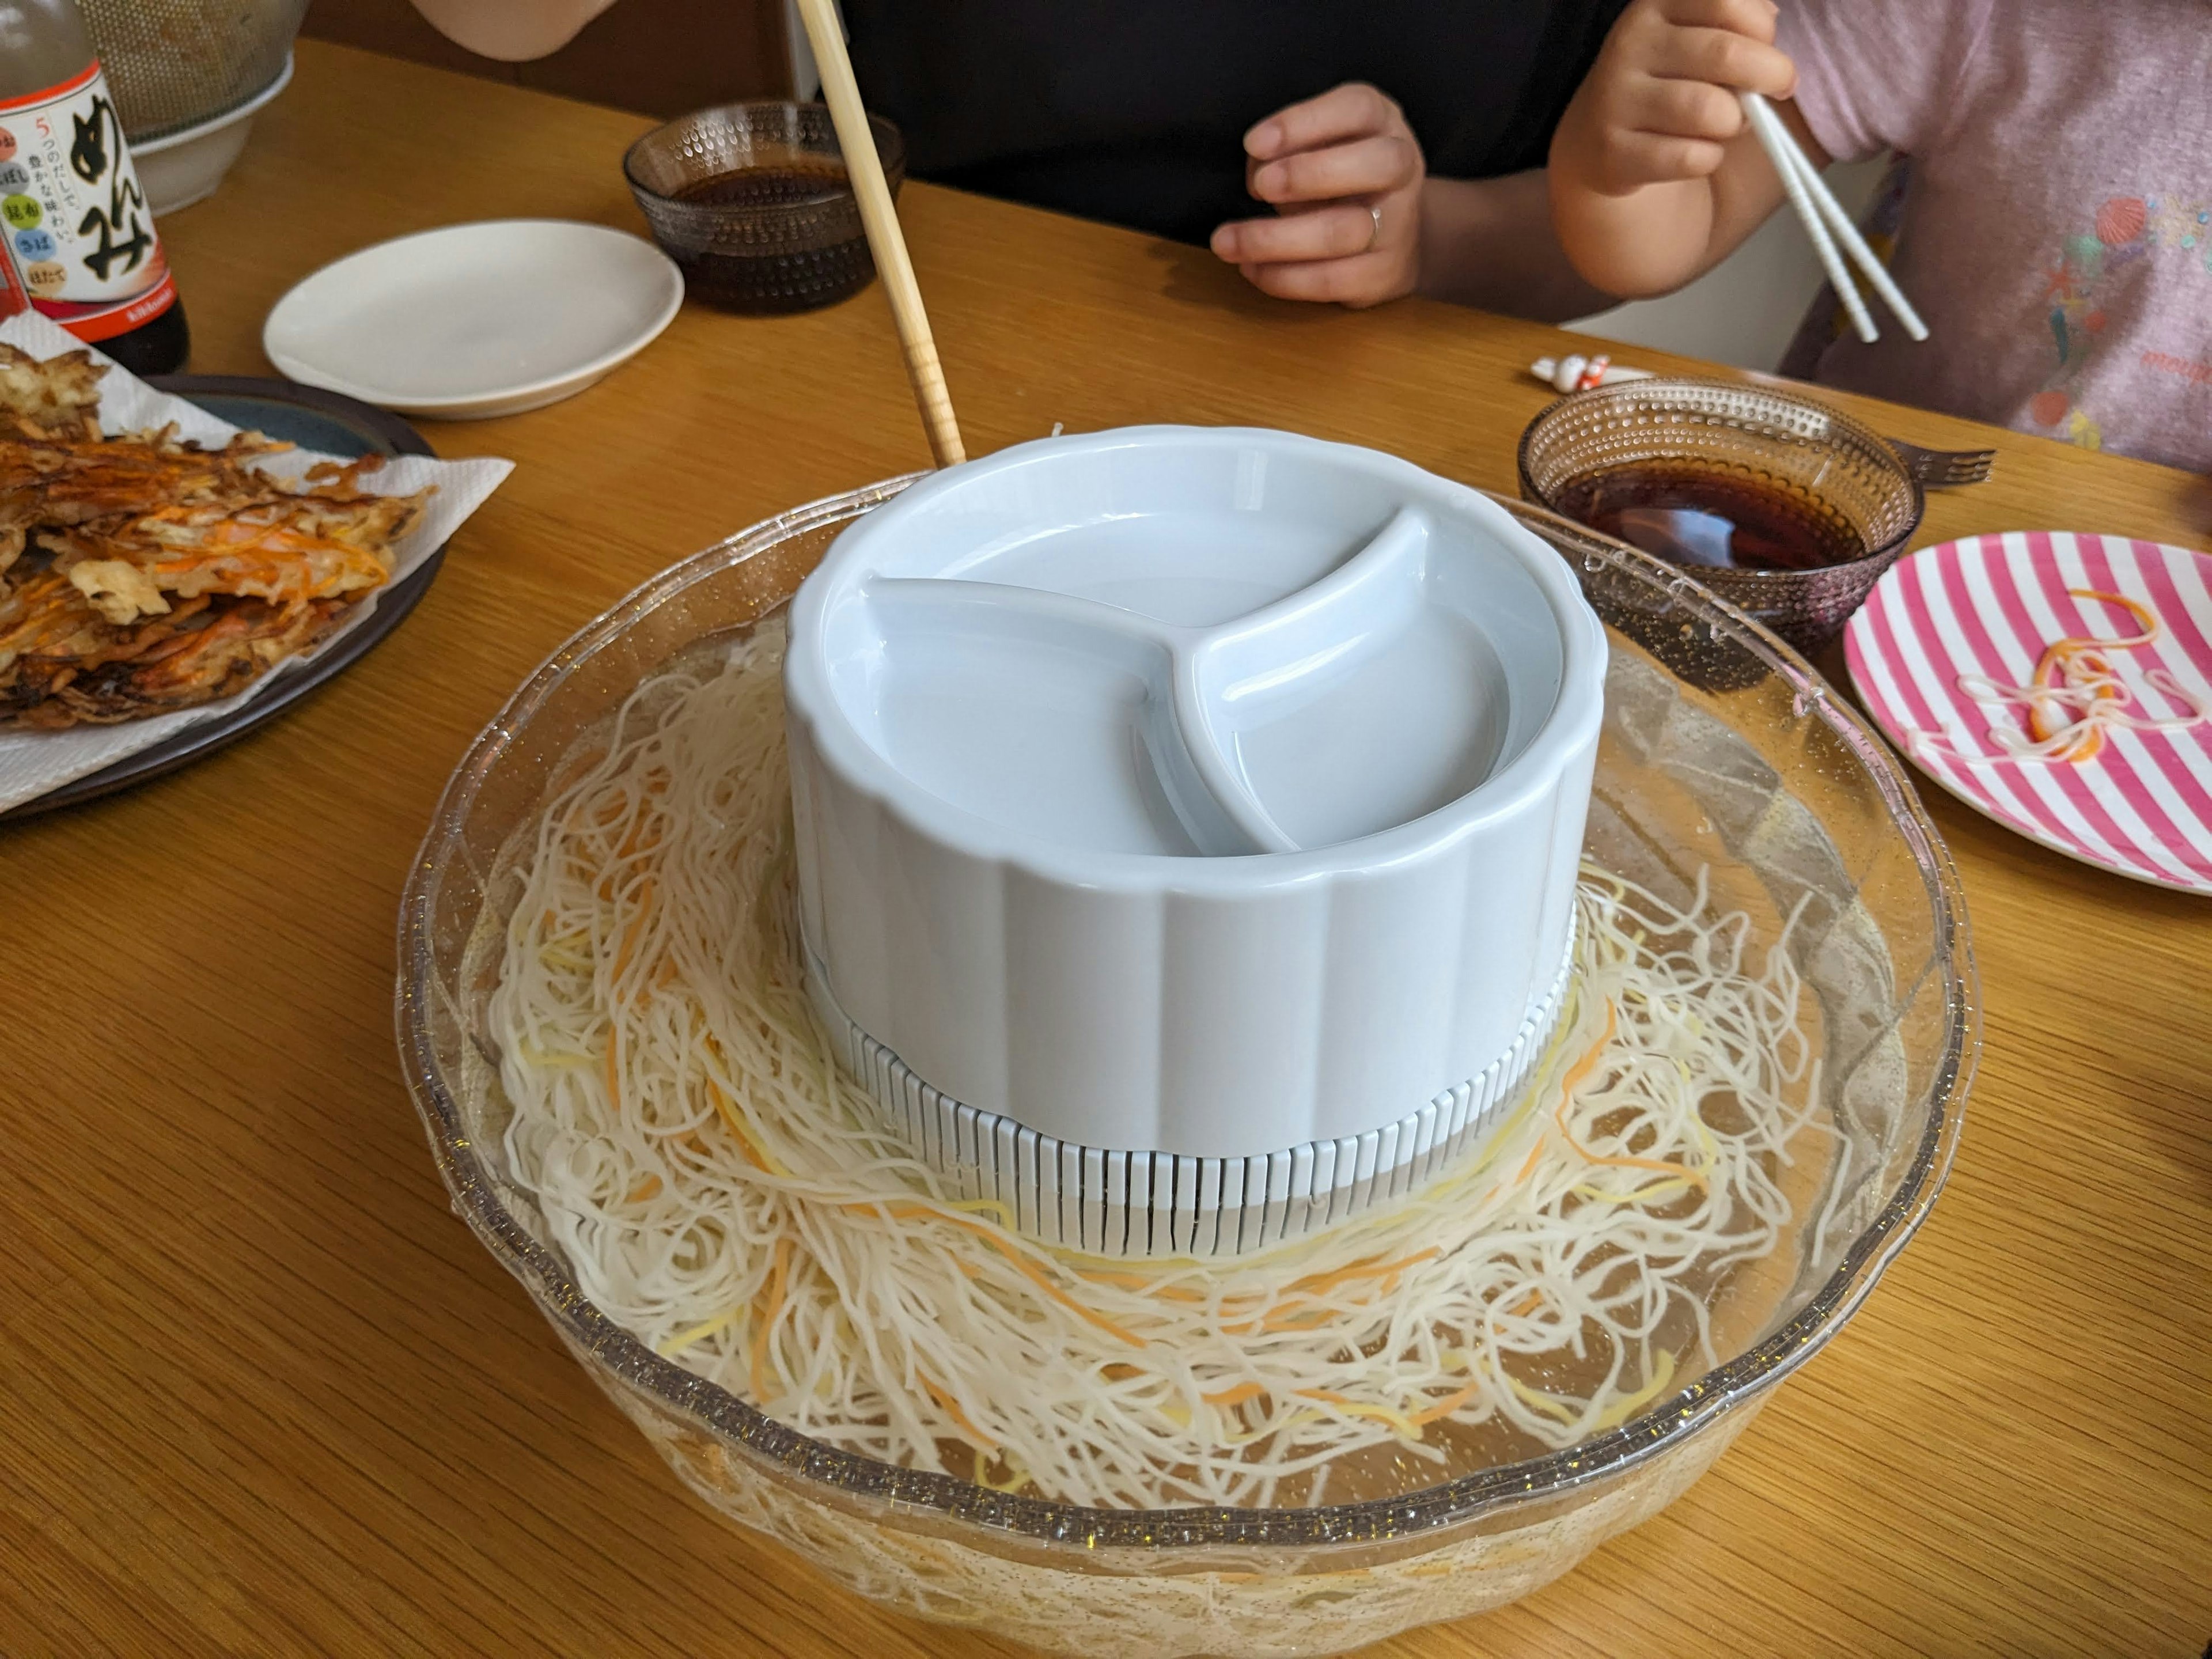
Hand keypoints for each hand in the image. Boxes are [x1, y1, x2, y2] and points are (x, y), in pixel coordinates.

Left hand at [1209, 84, 1424, 307]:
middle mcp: (1402, 167)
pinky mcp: (1385, 273)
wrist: (1391, 237)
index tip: (1254, 143)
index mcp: (1381, 121)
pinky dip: (1284, 277)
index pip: (1357, 109)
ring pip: (1346, 231)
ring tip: (1228, 242)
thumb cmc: (1337, 179)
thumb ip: (1284, 151)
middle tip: (1259, 186)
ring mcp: (1400, 223)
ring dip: (1276, 239)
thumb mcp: (1314, 147)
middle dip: (1310, 175)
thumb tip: (1256, 173)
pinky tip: (1251, 268)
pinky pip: (1332, 279)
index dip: (1304, 123)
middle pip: (1377, 164)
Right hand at [1550, 0, 1797, 198]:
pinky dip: (1710, 159)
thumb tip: (1769, 23)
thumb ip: (1735, 21)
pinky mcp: (1613, 152)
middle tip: (1779, 87)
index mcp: (1655, 6)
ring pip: (1710, 111)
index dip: (1762, 28)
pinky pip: (1690, 158)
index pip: (1726, 2)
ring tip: (1729, 123)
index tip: (1766, 47)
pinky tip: (1700, 153)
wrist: (1599, 135)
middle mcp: (1630, 45)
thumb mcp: (1694, 33)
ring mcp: (1616, 99)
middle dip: (1770, 75)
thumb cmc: (1668, 79)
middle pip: (1725, 54)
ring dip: (1736, 122)